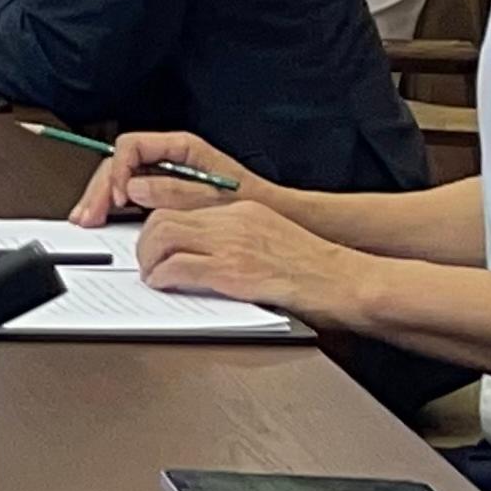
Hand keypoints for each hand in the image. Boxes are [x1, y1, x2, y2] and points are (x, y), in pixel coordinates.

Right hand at [68, 129, 263, 226]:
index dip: (120, 170)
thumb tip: (134, 188)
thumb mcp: (214, 196)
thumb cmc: (252, 201)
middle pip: (119, 163)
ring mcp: (163, 173)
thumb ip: (174, 190)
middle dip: (100, 188)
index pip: (133, 146)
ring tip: (86, 218)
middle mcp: (168, 156)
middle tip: (88, 214)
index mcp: (181, 147)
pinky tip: (102, 218)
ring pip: (119, 177)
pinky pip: (130, 192)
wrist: (275, 214)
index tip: (120, 197)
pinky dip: (113, 205)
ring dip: (100, 197)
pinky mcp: (163, 191)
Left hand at [130, 197, 373, 321]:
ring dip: (148, 258)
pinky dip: (163, 277)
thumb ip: (241, 238)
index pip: (184, 205)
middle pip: (165, 217)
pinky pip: (179, 268)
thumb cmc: (318, 269)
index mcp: (243, 211)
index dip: (159, 223)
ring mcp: (232, 245)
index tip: (154, 239)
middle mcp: (233, 221)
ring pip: (163, 237)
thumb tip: (209, 254)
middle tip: (145, 260)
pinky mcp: (233, 272)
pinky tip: (163, 285)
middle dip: (145, 240)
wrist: (345, 282)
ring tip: (151, 274)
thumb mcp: (274, 238)